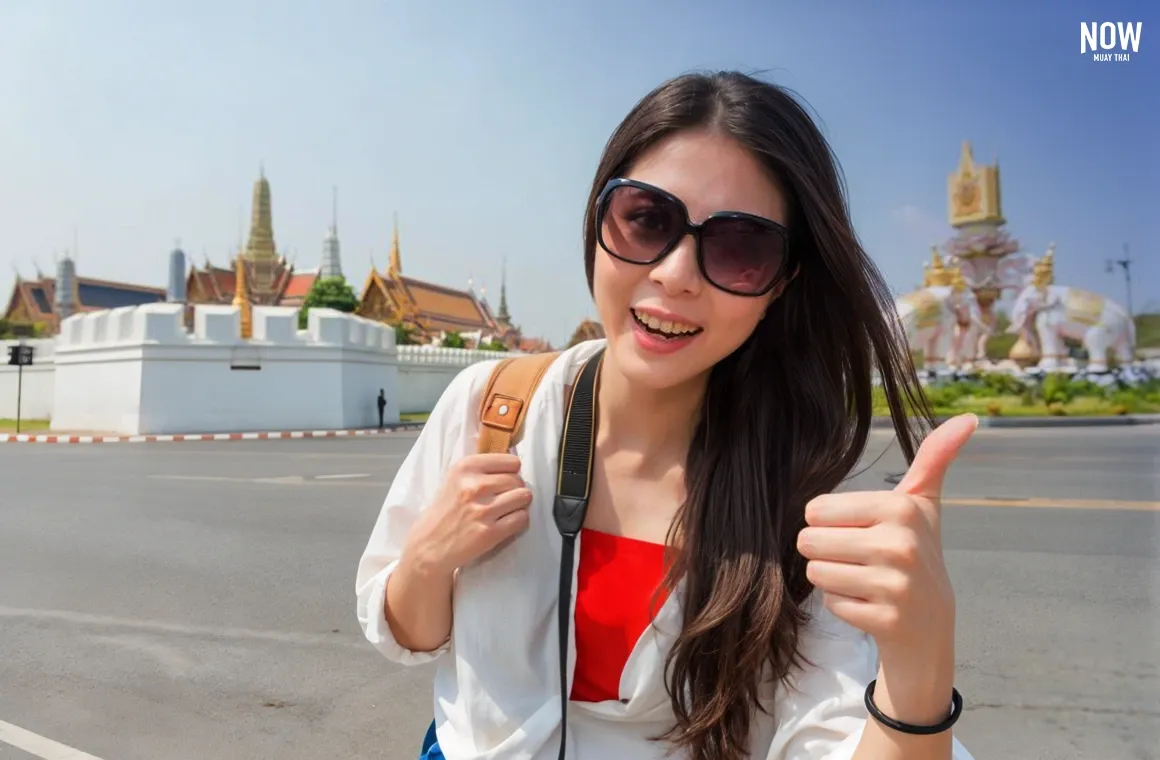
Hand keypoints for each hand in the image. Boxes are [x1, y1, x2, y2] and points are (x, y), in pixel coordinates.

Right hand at [403, 450, 533, 575]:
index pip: (511, 462)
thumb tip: (515, 465)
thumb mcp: (456, 479)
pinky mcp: (490, 532)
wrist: (429, 546)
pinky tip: (505, 523)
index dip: (511, 472)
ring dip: (518, 504)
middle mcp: (474, 486)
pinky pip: (522, 518)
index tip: (503, 480)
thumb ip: (482, 469)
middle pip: (518, 480)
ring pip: (524, 497)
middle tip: (501, 499)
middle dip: (514, 489)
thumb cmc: (445, 511)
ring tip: (505, 510)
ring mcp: (483, 510)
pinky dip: (518, 521)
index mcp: (466, 467)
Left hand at [797, 414, 977, 659]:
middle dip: (825, 553)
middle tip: (859, 560)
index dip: (829, 524)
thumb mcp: (922, 503)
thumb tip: (968, 418)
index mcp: (900, 508)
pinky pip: (831, 604)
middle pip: (810, 541)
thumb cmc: (916, 552)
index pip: (816, 510)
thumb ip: (934, 458)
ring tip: (865, 580)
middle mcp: (900, 545)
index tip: (861, 532)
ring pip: (816, 573)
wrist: (931, 624)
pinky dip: (844, 606)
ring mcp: (895, 586)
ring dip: (833, 579)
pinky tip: (871, 604)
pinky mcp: (885, 620)